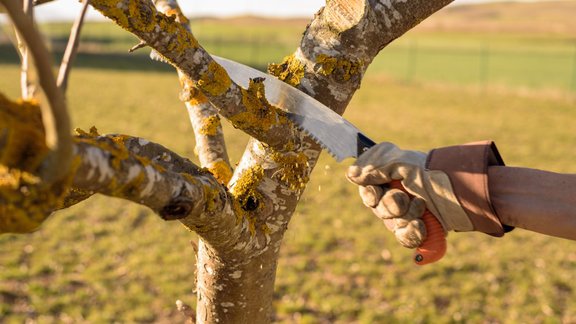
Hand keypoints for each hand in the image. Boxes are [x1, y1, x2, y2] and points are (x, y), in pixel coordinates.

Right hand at [346, 142, 472, 247]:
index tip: (377, 191)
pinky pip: (404, 238)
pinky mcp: (421, 230)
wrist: (464, 193)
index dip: (370, 193)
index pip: (367, 189)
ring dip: (405, 217)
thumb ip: (374, 167)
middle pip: (377, 208)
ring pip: (391, 224)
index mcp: (392, 175)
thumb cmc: (434, 173)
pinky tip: (422, 227)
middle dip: (391, 205)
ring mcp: (409, 213)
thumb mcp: (403, 163)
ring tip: (422, 209)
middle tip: (406, 198)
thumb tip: (351, 175)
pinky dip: (412, 234)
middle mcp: (398, 193)